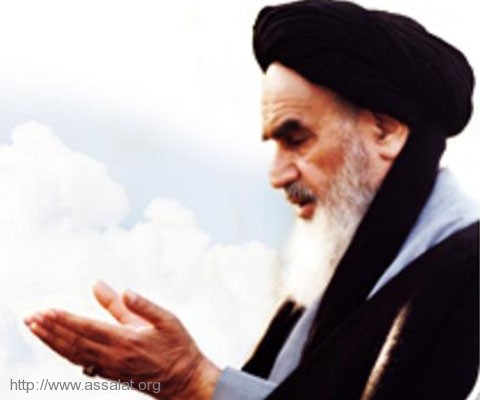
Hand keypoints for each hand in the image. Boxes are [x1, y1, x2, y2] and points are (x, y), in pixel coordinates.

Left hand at [24, 284, 219, 399]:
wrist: (185, 380)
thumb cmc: (177, 346)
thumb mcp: (165, 320)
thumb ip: (141, 304)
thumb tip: (121, 289)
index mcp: (126, 341)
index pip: (87, 329)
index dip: (64, 320)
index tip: (46, 310)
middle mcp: (113, 357)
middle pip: (73, 343)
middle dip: (50, 330)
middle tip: (30, 317)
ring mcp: (110, 369)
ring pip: (73, 355)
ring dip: (52, 342)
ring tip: (35, 329)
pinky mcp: (111, 375)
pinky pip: (81, 364)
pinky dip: (65, 354)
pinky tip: (58, 347)